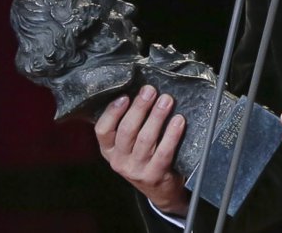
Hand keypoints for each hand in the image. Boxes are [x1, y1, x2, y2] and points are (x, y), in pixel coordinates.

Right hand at [94, 84, 189, 213]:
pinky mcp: (155, 175)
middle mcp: (119, 161)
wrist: (160, 190)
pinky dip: (172, 134)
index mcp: (109, 151)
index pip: (102, 130)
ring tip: (166, 100)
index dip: (112, 112)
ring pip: (145, 139)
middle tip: (150, 91)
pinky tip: (179, 120)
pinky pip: (164, 151)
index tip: (124, 96)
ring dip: (157, 116)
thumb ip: (129, 124)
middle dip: (140, 108)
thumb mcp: (128, 146)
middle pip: (127, 130)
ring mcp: (136, 170)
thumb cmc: (145, 159)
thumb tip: (141, 92)